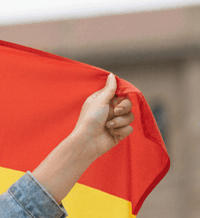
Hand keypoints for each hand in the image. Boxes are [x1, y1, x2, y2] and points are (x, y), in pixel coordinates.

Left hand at [32, 73, 134, 203]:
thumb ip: (109, 89)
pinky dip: (121, 131)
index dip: (122, 98)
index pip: (121, 95)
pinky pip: (129, 129)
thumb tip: (112, 75)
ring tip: (108, 126)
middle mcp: (110, 111)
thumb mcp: (99, 100)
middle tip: (115, 112)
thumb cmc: (90, 119)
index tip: (117, 101)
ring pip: (130, 117)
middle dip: (124, 108)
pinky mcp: (119, 133)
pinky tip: (111, 134)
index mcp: (104, 102)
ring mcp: (115, 122)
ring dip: (120, 121)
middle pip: (128, 105)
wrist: (87, 141)